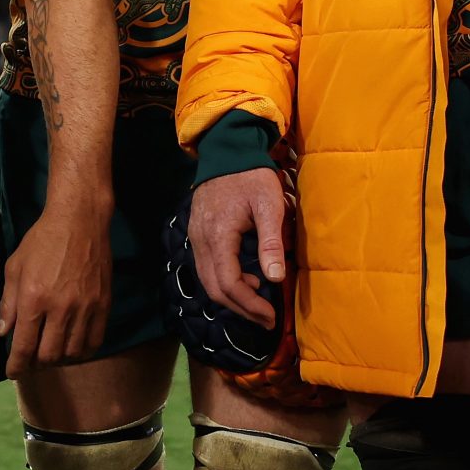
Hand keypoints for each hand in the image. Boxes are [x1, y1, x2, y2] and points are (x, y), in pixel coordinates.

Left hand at [0, 199, 111, 375]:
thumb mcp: (15, 267)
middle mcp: (60, 308)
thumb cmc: (41, 241)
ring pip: (72, 353)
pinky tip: (74, 347)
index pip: (24, 347)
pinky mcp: (103, 305)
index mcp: (34, 299)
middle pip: (49, 355)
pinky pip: (95, 341)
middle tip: (31, 359)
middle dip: (36, 364)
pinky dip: (83, 351)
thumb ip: (9, 302)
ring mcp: (85, 308)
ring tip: (52, 353)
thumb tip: (4, 332)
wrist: (79, 221)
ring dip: (59, 359)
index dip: (16, 366)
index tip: (12, 372)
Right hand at [191, 168, 286, 327]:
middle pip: (214, 289)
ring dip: (232, 297)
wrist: (227, 151)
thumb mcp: (269, 205)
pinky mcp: (197, 234)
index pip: (229, 283)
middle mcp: (200, 240)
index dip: (250, 305)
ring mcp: (195, 237)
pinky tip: (246, 277)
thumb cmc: (252, 176)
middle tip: (266, 318)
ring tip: (258, 301)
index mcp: (218, 235)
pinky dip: (224, 282)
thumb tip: (274, 278)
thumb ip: (270, 242)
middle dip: (241, 308)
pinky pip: (206, 268)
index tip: (271, 316)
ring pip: (207, 281)